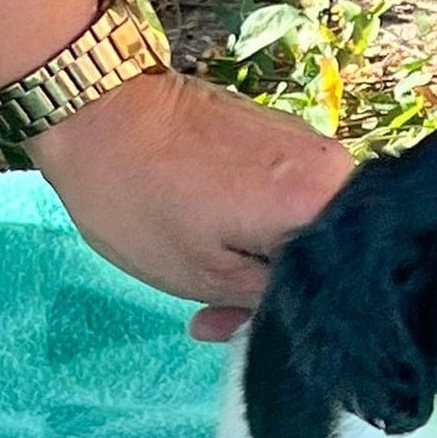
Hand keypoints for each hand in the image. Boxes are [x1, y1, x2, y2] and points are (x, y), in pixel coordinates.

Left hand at [25, 70, 353, 340]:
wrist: (92, 105)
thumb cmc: (139, 196)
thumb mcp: (206, 277)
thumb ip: (268, 307)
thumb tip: (294, 324)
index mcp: (325, 200)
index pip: (344, 283)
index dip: (304, 317)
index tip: (253, 332)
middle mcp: (337, 166)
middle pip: (330, 255)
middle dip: (282, 291)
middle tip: (220, 316)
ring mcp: (310, 144)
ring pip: (308, 231)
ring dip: (267, 263)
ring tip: (212, 284)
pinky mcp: (284, 134)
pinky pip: (291, 201)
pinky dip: (260, 230)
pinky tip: (218, 245)